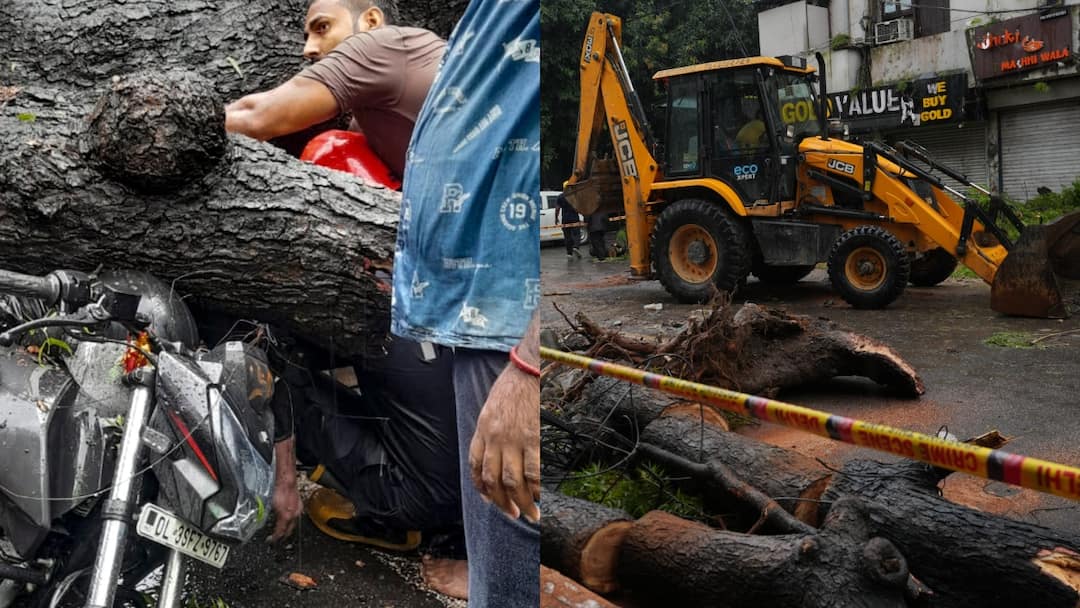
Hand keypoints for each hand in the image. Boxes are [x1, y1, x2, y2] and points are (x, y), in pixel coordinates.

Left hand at [269, 438, 301, 542]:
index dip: (274, 539)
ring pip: (293, 520)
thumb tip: (252, 518)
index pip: (281, 531)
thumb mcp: (263, 493)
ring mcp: (297, 501)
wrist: (283, 458)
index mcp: (284, 509)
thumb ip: (260, 507)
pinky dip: (289, 516)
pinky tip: (283, 514)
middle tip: (274, 539)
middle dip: (282, 535)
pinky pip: (294, 511)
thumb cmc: (273, 474)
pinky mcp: (298, 495)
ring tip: (278, 530)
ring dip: (286, 526)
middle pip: (290, 528)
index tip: (270, 542)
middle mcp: (293, 507)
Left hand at [467, 363, 540, 522]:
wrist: (527, 369)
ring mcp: (513, 439)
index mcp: (482, 430)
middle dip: (502, 502)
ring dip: (520, 501)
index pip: (476, 466)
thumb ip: (490, 431)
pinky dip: (536, 488)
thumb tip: (495, 453)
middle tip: (512, 514)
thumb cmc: (511, 386)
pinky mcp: (532, 438)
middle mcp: (494, 438)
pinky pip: (533, 470)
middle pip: (493, 479)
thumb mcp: (490, 408)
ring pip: (512, 481)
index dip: (481, 487)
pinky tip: (541, 496)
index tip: (489, 499)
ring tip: (529, 514)